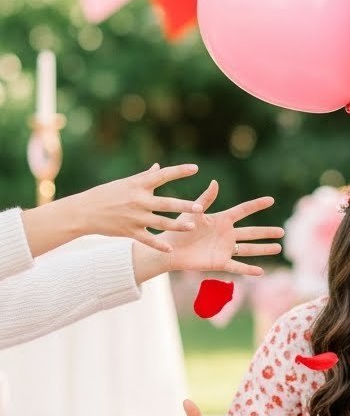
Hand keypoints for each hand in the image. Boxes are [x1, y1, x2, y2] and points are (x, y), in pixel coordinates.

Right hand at [71, 164, 202, 251]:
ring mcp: (135, 217)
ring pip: (161, 223)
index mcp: (138, 184)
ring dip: (177, 226)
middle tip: (200, 208)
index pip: (162, 175)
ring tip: (192, 227)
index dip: (179, 171)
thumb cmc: (106, 194)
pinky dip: (159, 245)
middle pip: (166, 203)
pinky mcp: (130, 231)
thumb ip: (144, 176)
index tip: (196, 168)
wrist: (84, 212)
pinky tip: (171, 249)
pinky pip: (148, 240)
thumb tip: (158, 166)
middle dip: (184, 206)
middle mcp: (138, 200)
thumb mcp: (125, 182)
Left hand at [156, 180, 283, 274]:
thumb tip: (215, 182)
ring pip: (249, 249)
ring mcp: (224, 249)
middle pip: (252, 232)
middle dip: (267, 232)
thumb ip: (205, 199)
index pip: (243, 210)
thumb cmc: (179, 228)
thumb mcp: (194, 212)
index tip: (271, 200)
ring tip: (278, 247)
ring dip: (264, 249)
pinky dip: (249, 269)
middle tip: (282, 231)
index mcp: (222, 219)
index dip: (257, 205)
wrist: (170, 249)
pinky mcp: (219, 262)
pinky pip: (237, 266)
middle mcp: (226, 234)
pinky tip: (261, 271)